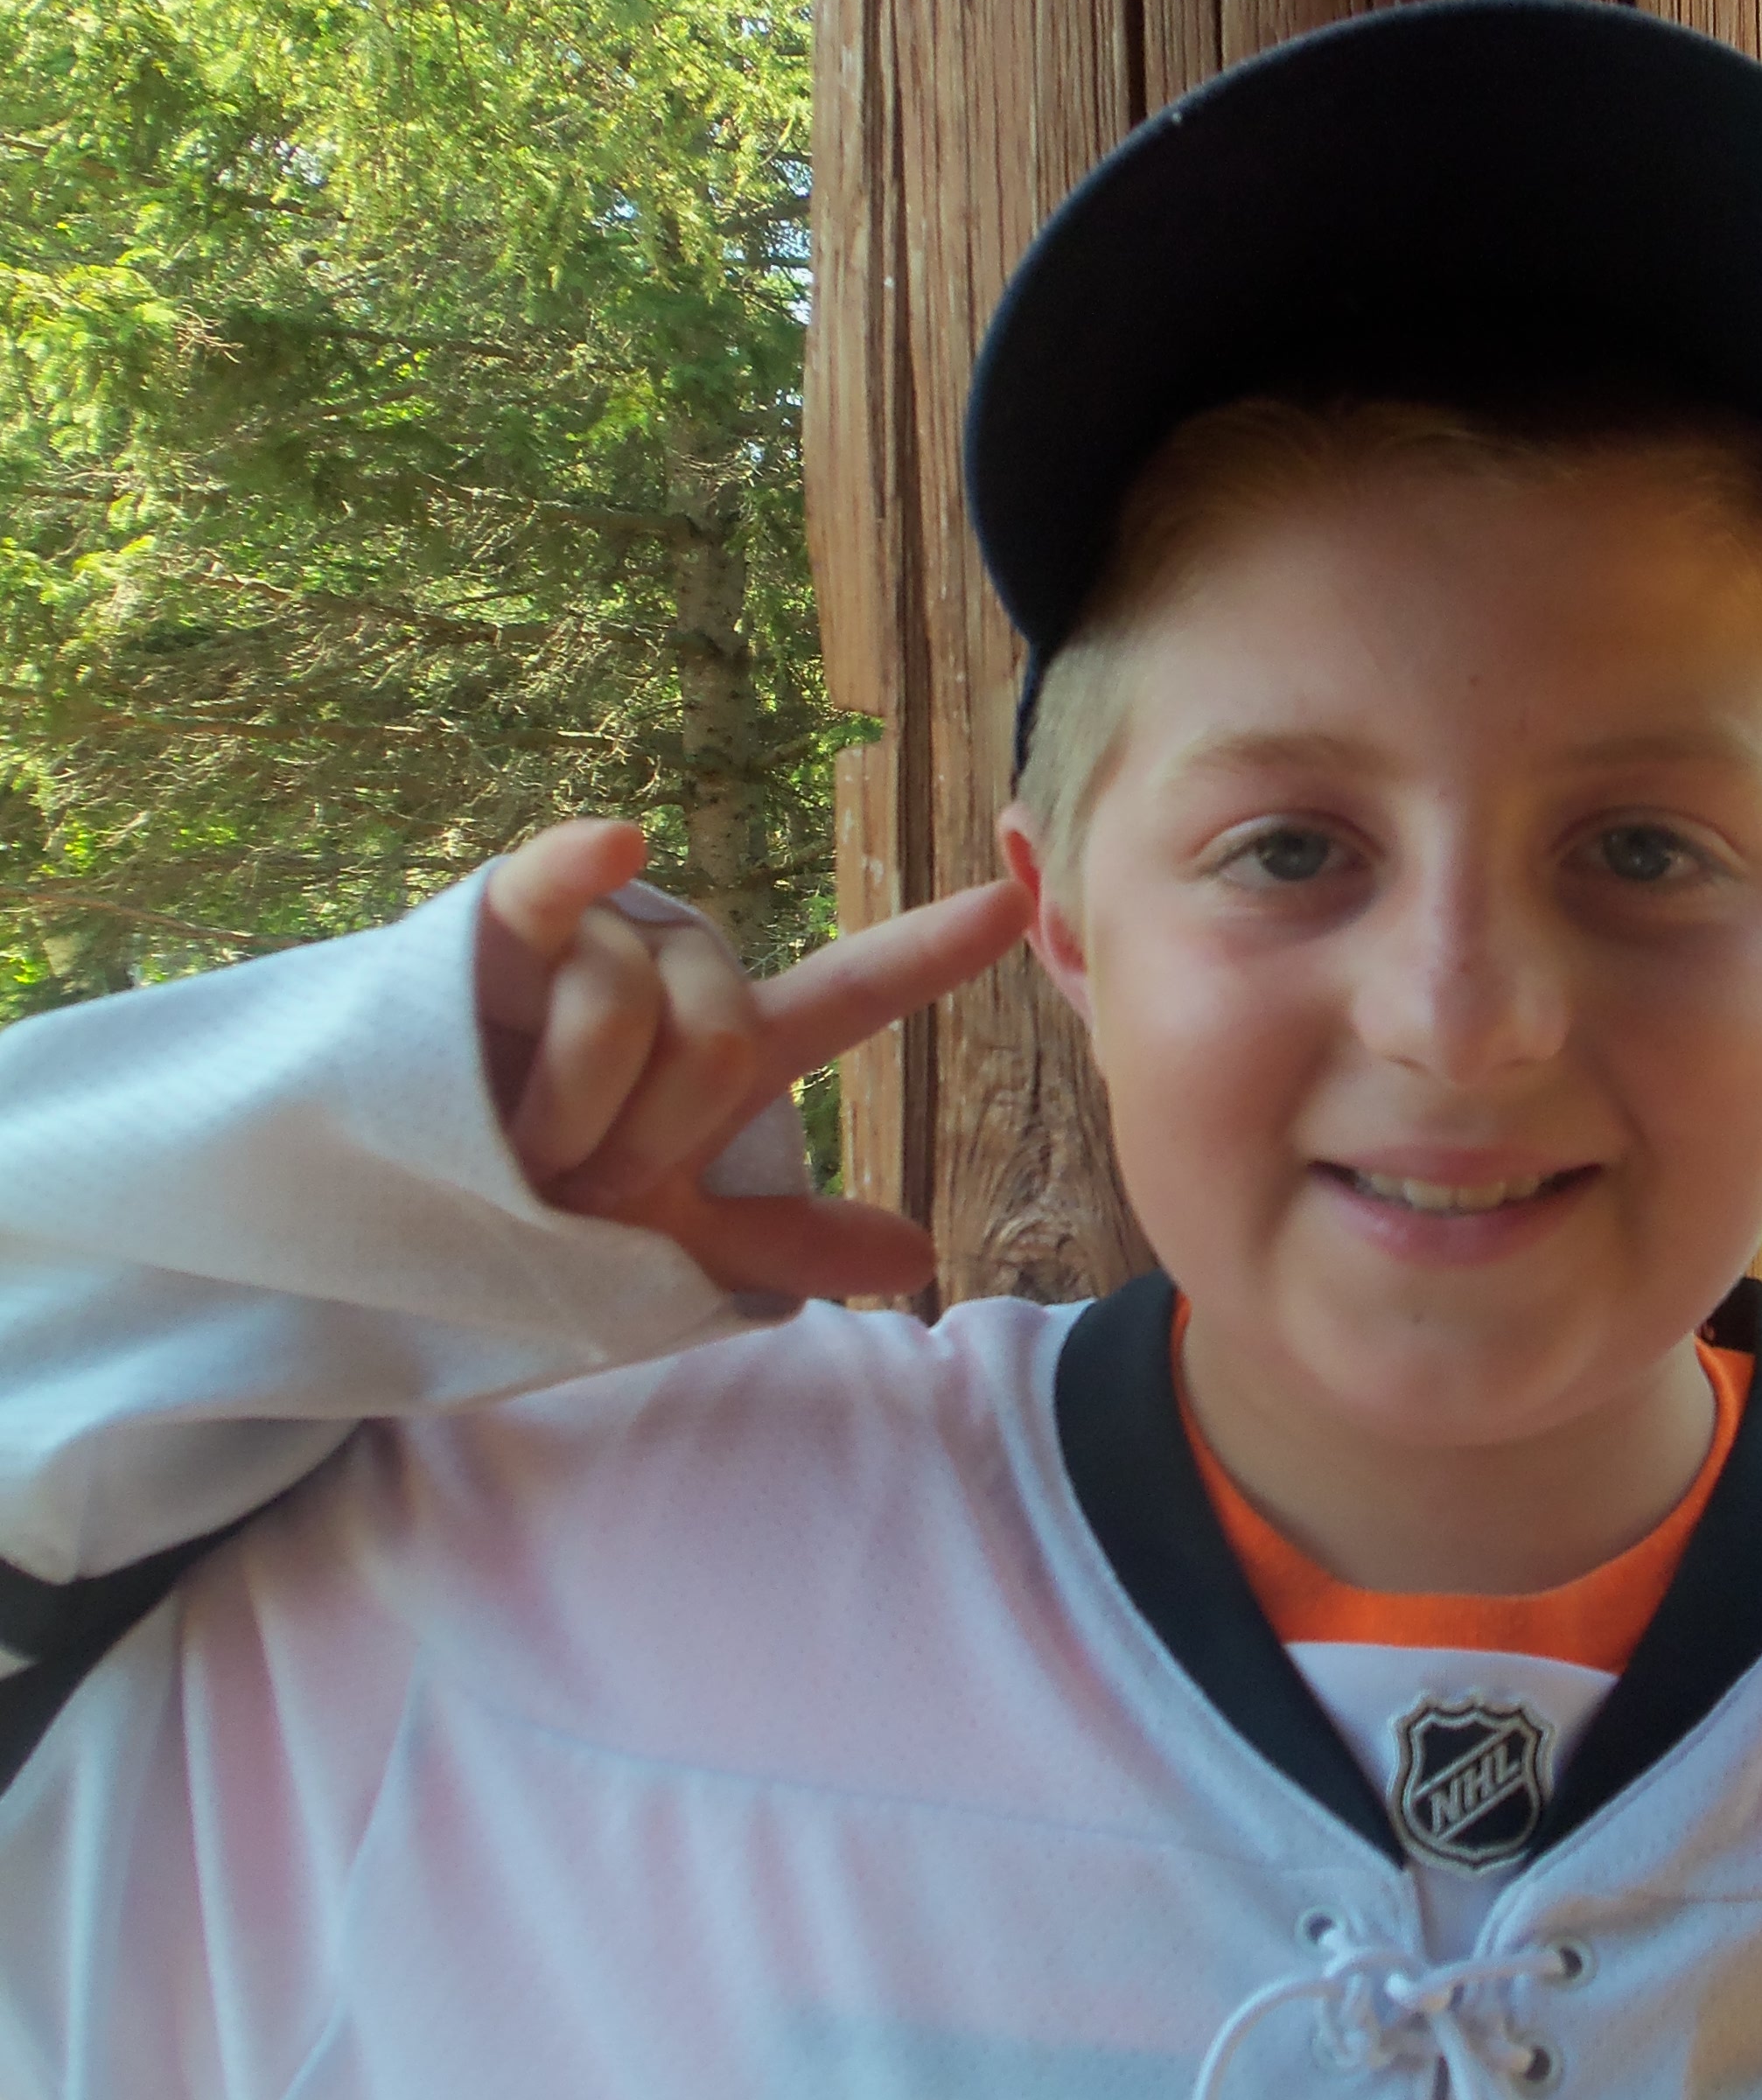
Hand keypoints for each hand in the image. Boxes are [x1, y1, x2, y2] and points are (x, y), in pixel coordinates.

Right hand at [473, 821, 1031, 1301]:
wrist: (402, 1214)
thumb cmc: (536, 1213)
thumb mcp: (665, 1241)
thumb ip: (781, 1240)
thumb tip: (918, 1253)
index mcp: (726, 1044)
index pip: (849, 993)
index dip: (932, 951)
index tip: (1021, 904)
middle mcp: (673, 976)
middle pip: (722, 1039)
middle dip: (649, 1138)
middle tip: (573, 1182)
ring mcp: (590, 942)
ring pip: (630, 1008)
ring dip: (570, 1108)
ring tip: (509, 1146)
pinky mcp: (497, 923)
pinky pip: (553, 884)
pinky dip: (580, 866)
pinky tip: (616, 846)